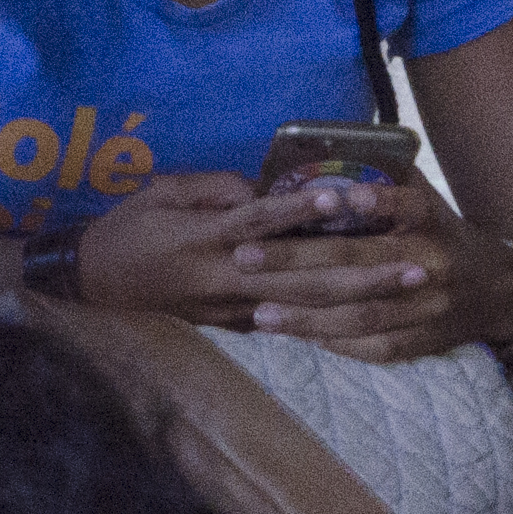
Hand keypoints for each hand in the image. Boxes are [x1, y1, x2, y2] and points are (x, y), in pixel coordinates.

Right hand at [60, 171, 379, 328]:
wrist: (96, 283)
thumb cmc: (128, 228)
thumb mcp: (161, 190)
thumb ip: (213, 188)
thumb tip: (262, 188)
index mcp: (205, 238)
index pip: (262, 222)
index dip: (304, 211)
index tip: (347, 197)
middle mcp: (226, 277)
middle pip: (304, 278)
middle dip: (364, 271)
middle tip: (416, 262)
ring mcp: (233, 307)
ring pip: (308, 307)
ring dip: (362, 298)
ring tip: (408, 285)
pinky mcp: (236, 325)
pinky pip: (292, 323)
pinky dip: (332, 318)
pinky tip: (372, 312)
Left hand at [233, 174, 512, 365]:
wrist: (495, 290)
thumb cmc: (438, 232)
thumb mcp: (422, 195)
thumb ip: (382, 175)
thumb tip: (317, 147)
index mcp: (430, 220)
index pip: (406, 206)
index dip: (376, 201)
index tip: (335, 196)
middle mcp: (430, 263)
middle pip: (360, 264)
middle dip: (297, 260)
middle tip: (245, 256)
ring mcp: (427, 307)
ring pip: (361, 314)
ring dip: (306, 315)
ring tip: (258, 312)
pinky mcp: (423, 340)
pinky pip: (373, 346)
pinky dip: (332, 342)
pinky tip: (294, 335)